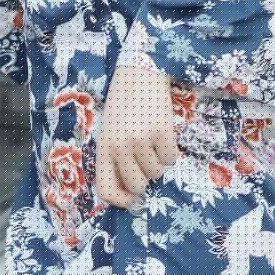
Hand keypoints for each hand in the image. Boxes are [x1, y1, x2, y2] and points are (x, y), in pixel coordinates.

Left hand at [95, 59, 177, 208]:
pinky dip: (169, 151)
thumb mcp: (109, 131)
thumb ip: (114, 157)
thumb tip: (129, 190)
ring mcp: (141, 140)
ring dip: (157, 161)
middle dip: (144, 178)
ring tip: (151, 140)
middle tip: (144, 160)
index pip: (106, 189)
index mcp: (103, 148)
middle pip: (137, 186)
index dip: (120, 201)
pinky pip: (170, 159)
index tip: (130, 199)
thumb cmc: (123, 106)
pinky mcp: (161, 131)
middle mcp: (120, 147)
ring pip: (156, 172)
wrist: (139, 74)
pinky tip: (161, 134)